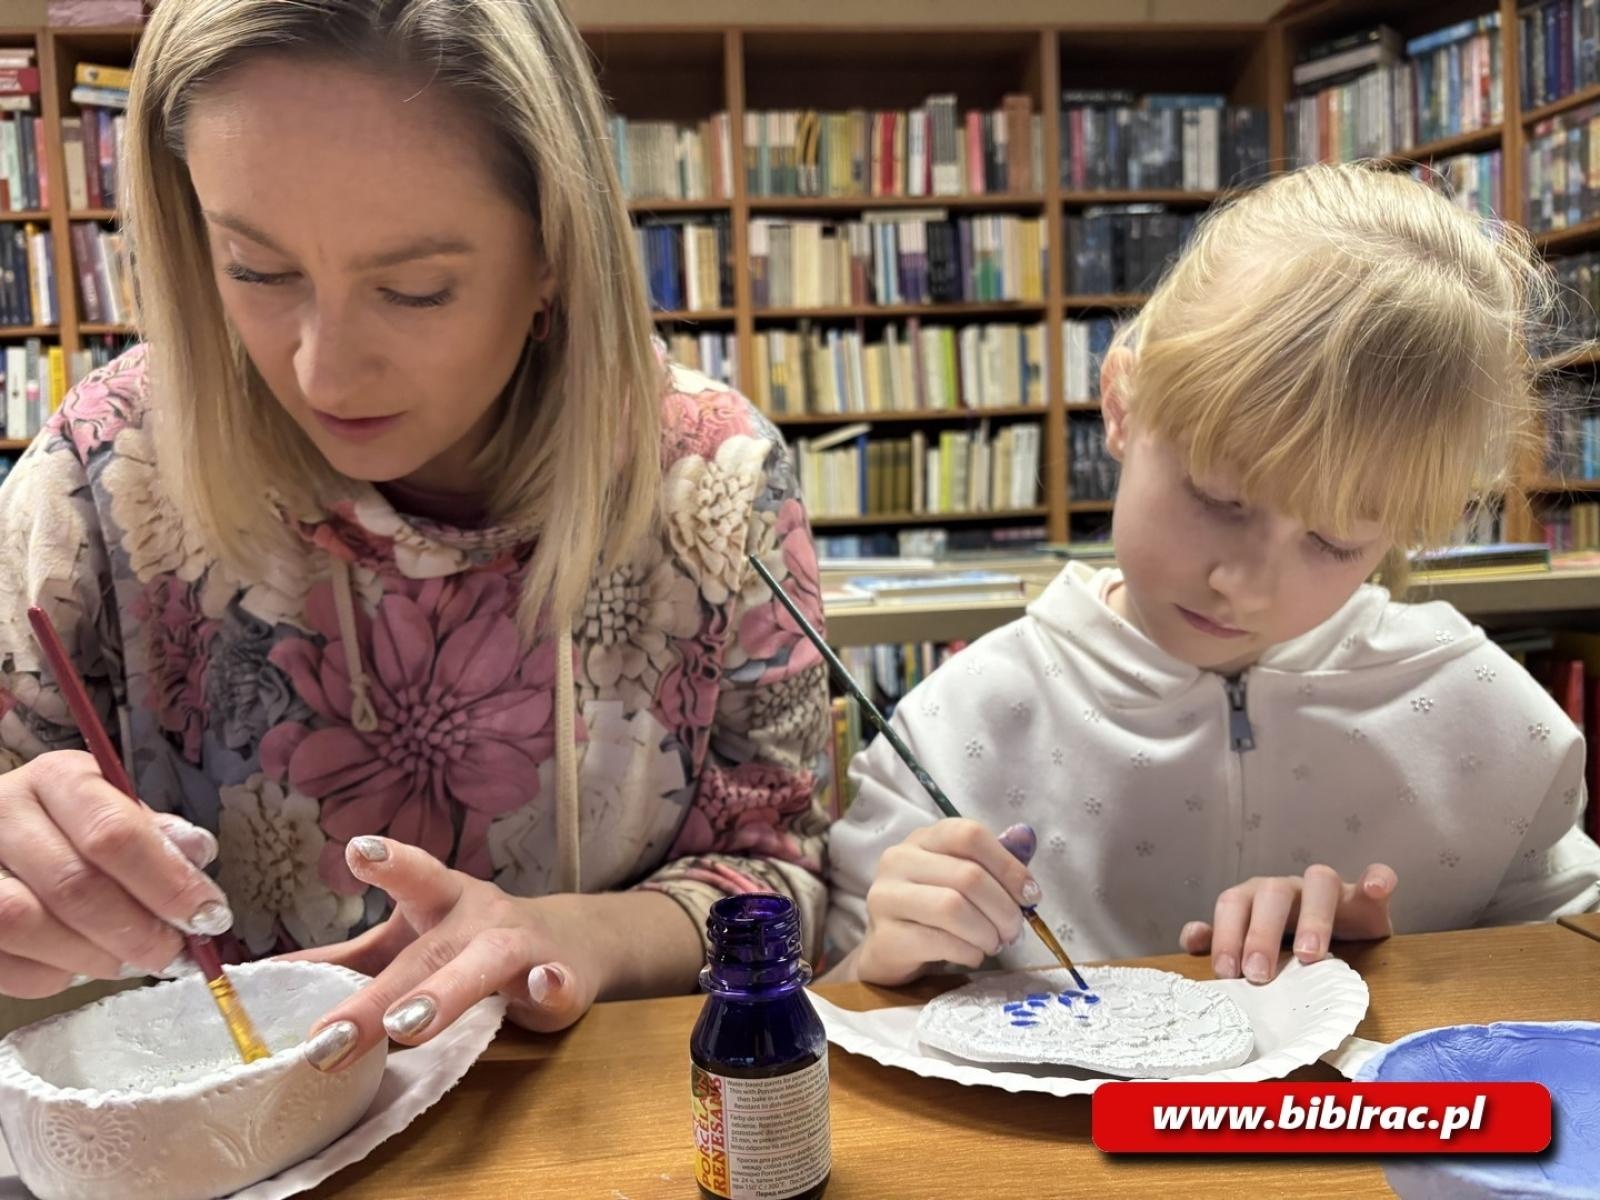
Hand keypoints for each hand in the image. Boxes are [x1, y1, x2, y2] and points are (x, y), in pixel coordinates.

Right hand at [0, 750, 228, 997]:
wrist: (0, 839)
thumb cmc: (73, 825)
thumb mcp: (117, 808)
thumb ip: (156, 833)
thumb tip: (198, 852)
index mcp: (58, 779)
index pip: (114, 833)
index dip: (168, 882)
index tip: (209, 915)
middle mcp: (3, 814)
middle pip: (73, 885)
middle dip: (137, 931)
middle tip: (174, 954)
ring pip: (26, 925)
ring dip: (93, 957)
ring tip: (131, 961)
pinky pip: (4, 963)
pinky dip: (51, 975)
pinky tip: (80, 965)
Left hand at [287, 837, 608, 1072]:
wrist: (568, 948)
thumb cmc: (470, 944)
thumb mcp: (410, 943)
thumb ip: (346, 962)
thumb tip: (267, 976)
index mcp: (441, 899)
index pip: (413, 876)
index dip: (389, 862)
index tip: (356, 849)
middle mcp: (479, 916)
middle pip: (429, 950)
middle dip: (379, 995)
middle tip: (329, 1035)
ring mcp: (522, 946)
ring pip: (488, 963)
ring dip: (448, 992)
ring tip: (408, 1024)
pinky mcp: (562, 981)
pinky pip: (555, 984)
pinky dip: (548, 987)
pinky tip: (542, 989)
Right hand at [855, 819, 1037, 986]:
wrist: (889, 949)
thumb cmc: (932, 908)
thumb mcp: (963, 876)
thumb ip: (995, 858)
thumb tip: (1026, 836)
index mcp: (923, 839)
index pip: (969, 834)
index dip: (1008, 865)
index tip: (1030, 895)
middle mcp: (898, 860)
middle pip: (968, 876)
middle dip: (1004, 909)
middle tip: (1013, 931)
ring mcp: (887, 897)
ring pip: (953, 908)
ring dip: (987, 933)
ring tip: (993, 944)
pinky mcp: (886, 937)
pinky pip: (940, 942)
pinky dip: (969, 952)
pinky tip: (972, 955)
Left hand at [1180, 863, 1396, 983]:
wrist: (1343, 941)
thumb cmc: (1289, 945)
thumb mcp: (1253, 947)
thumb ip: (1223, 940)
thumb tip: (1191, 939)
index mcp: (1256, 898)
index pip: (1233, 904)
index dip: (1226, 934)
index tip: (1227, 972)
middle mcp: (1289, 888)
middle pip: (1271, 894)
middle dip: (1261, 933)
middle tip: (1258, 973)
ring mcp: (1330, 890)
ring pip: (1319, 882)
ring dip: (1313, 917)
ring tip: (1310, 955)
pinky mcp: (1367, 898)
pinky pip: (1376, 878)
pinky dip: (1377, 880)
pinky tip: (1376, 889)